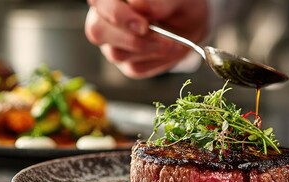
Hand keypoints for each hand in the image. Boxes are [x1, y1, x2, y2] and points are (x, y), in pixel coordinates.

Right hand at [85, 0, 208, 78]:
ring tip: (171, 42)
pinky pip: (134, 67)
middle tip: (158, 37)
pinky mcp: (126, 62)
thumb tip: (138, 6)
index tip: (143, 25)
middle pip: (97, 31)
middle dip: (130, 38)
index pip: (98, 2)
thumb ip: (157, 1)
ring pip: (116, 53)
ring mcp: (113, 43)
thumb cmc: (178, 4)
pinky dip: (157, 60)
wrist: (191, 23)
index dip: (116, 14)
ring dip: (149, 49)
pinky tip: (169, 49)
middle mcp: (105, 19)